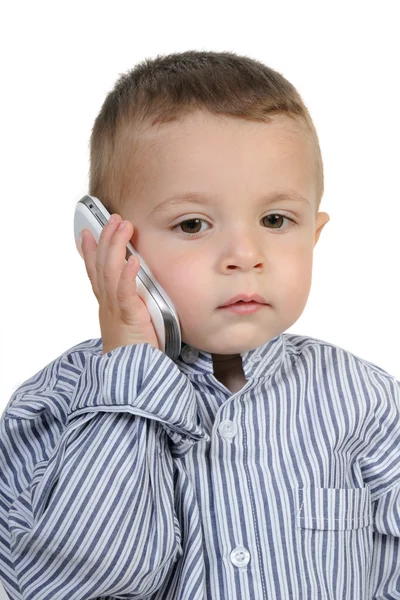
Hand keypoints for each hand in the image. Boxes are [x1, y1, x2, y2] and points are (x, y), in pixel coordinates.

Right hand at [81, 214, 159, 353]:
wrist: (131, 378)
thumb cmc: (135, 354)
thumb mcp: (132, 324)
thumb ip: (134, 307)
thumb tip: (143, 293)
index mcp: (107, 307)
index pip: (96, 274)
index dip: (91, 253)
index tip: (88, 234)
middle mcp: (107, 306)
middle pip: (100, 267)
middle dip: (105, 240)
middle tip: (112, 219)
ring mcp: (115, 311)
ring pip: (109, 273)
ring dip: (115, 248)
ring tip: (122, 227)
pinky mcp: (128, 319)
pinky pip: (125, 293)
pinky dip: (127, 275)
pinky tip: (132, 259)